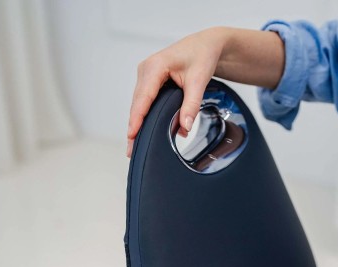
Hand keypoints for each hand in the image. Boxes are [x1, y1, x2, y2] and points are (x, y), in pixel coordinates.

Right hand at [127, 27, 284, 156]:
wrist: (205, 45)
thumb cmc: (201, 56)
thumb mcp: (199, 80)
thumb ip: (191, 104)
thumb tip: (185, 126)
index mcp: (155, 66)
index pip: (143, 97)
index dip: (137, 118)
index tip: (132, 135)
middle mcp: (146, 70)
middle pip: (137, 104)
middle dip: (134, 127)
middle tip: (132, 150)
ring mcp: (145, 76)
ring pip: (139, 104)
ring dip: (138, 124)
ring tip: (134, 145)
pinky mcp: (149, 82)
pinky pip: (144, 102)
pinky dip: (145, 117)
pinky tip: (144, 132)